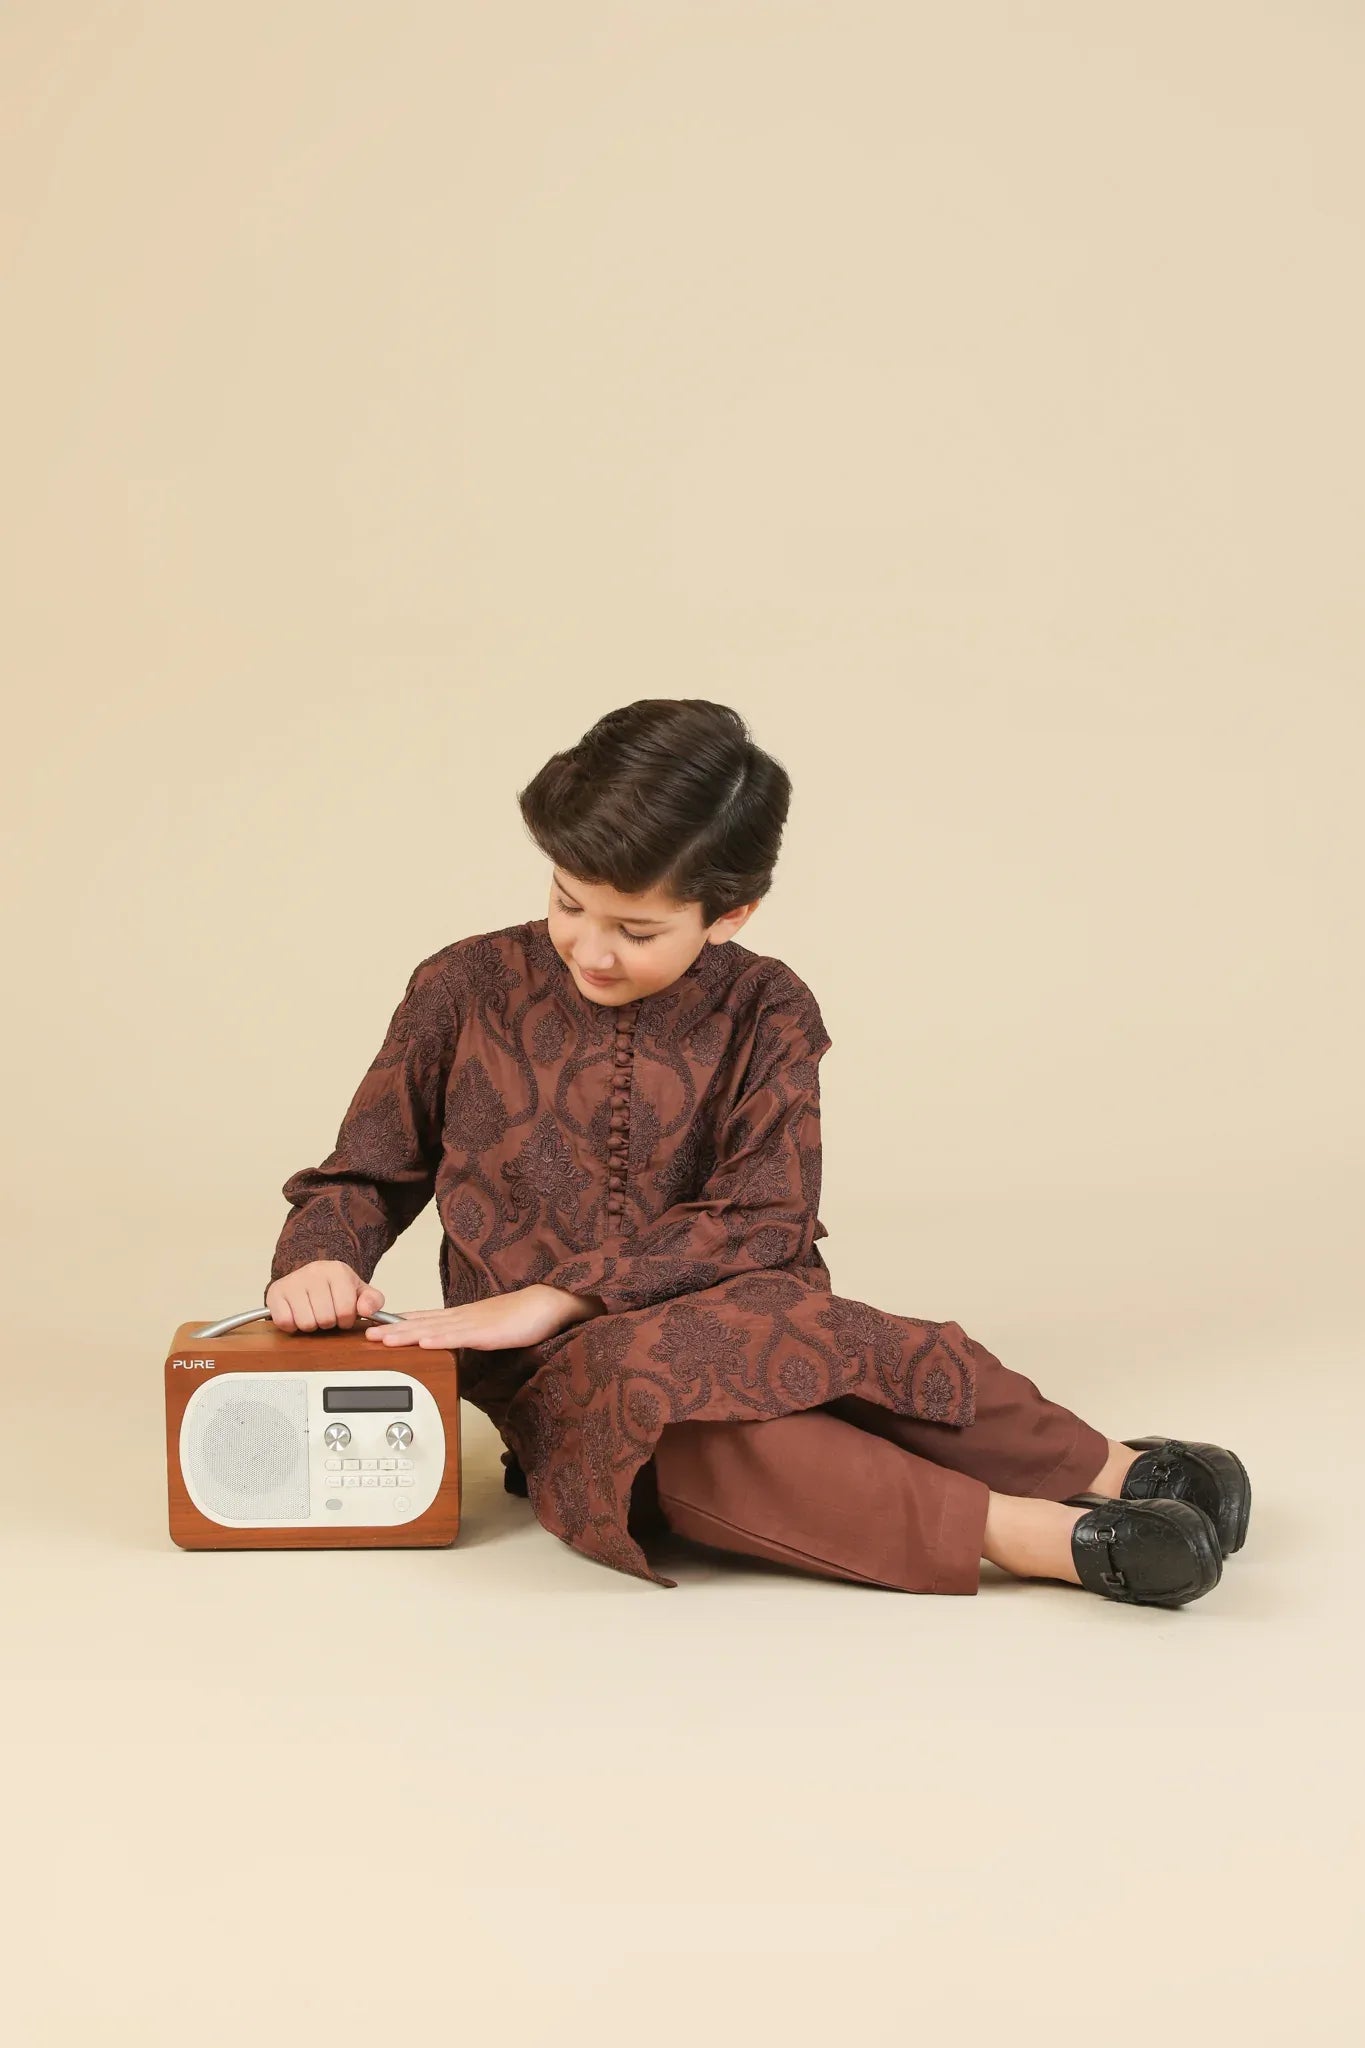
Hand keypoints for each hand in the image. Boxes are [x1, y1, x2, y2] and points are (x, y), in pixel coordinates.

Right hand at [265, 1261, 383, 1331]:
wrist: (310, 1277)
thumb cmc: (336, 1289)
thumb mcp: (359, 1292)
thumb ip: (373, 1301)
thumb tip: (366, 1310)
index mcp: (337, 1271)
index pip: (346, 1310)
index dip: (346, 1320)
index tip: (343, 1314)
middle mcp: (313, 1272)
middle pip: (325, 1319)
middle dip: (328, 1323)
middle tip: (326, 1314)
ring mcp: (292, 1281)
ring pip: (306, 1323)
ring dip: (311, 1325)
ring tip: (313, 1314)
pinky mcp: (275, 1292)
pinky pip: (285, 1322)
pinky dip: (292, 1325)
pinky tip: (297, 1314)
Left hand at [363, 1284, 602, 1351]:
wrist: (549, 1303)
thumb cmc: (524, 1316)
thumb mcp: (489, 1328)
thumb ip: (469, 1334)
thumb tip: (452, 1344)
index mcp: (462, 1317)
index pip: (423, 1318)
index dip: (398, 1322)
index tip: (373, 1326)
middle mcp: (462, 1317)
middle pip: (421, 1322)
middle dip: (392, 1328)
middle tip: (365, 1332)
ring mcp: (473, 1323)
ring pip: (434, 1329)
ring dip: (407, 1334)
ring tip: (383, 1338)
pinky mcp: (488, 1332)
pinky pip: (460, 1337)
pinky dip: (440, 1339)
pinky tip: (423, 1342)